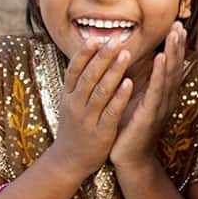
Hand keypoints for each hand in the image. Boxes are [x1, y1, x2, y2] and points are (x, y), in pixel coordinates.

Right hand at [51, 38, 133, 177]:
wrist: (69, 161)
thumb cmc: (76, 125)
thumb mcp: (72, 101)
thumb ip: (80, 80)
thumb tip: (90, 51)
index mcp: (68, 94)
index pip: (74, 69)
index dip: (85, 53)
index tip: (97, 37)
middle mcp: (75, 104)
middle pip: (88, 76)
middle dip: (103, 56)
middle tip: (117, 39)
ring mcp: (87, 118)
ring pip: (100, 91)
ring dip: (113, 71)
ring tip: (126, 54)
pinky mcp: (100, 132)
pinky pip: (111, 111)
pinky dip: (119, 97)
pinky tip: (130, 83)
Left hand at [110, 21, 186, 167]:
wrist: (129, 160)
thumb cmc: (130, 129)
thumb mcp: (136, 100)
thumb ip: (141, 83)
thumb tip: (142, 62)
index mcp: (162, 94)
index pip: (171, 65)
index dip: (175, 46)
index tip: (177, 25)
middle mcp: (165, 98)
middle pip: (174, 66)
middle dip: (177, 44)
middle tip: (179, 23)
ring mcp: (160, 107)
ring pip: (169, 75)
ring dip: (172, 52)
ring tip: (175, 33)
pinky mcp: (149, 116)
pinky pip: (156, 91)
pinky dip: (160, 73)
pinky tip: (161, 58)